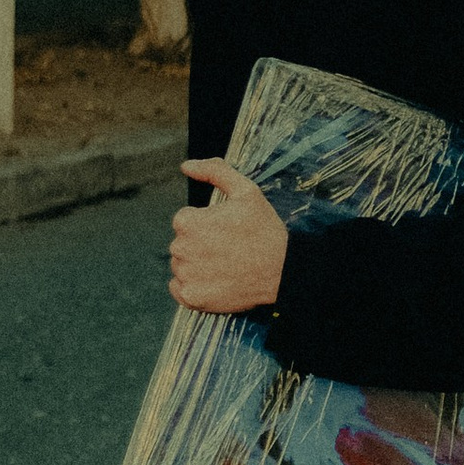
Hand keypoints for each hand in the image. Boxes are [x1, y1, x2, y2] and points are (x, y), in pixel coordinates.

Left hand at [171, 160, 289, 314]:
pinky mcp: (192, 298)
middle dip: (201, 243)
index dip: (208, 223)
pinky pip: (180, 288)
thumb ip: (214, 172)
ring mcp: (186, 276)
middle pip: (183, 243)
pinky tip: (215, 279)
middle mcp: (180, 250)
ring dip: (197, 264)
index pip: (185, 220)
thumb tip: (186, 166)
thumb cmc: (264, 229)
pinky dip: (193, 285)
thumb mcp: (246, 191)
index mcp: (187, 222)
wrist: (283, 271)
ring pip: (182, 265)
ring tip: (225, 264)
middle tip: (229, 248)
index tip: (227, 230)